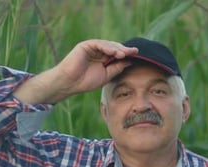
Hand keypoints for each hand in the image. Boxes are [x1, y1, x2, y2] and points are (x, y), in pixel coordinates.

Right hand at [13, 39, 137, 103]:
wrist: (70, 83)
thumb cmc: (86, 81)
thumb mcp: (107, 75)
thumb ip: (117, 68)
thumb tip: (130, 61)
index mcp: (103, 59)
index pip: (117, 54)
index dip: (127, 54)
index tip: (137, 55)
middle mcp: (99, 52)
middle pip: (114, 48)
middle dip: (124, 49)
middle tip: (134, 52)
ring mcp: (92, 48)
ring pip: (108, 45)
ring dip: (117, 48)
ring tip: (125, 53)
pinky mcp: (86, 45)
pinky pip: (99, 44)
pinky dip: (107, 47)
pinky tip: (114, 52)